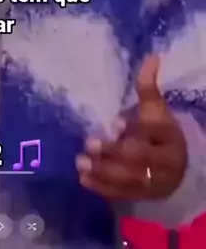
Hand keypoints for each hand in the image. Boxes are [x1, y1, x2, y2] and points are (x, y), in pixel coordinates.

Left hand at [76, 55, 186, 199]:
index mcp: (169, 138)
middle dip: (114, 152)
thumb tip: (152, 57)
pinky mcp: (140, 197)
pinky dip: (101, 187)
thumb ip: (148, 86)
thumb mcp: (155, 109)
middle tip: (89, 142)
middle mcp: (165, 164)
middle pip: (139, 160)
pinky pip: (120, 194)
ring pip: (128, 179)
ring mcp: (153, 184)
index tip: (115, 122)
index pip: (155, 134)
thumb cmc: (158, 132)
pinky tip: (83, 178)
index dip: (136, 130)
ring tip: (80, 160)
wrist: (174, 168)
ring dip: (103, 171)